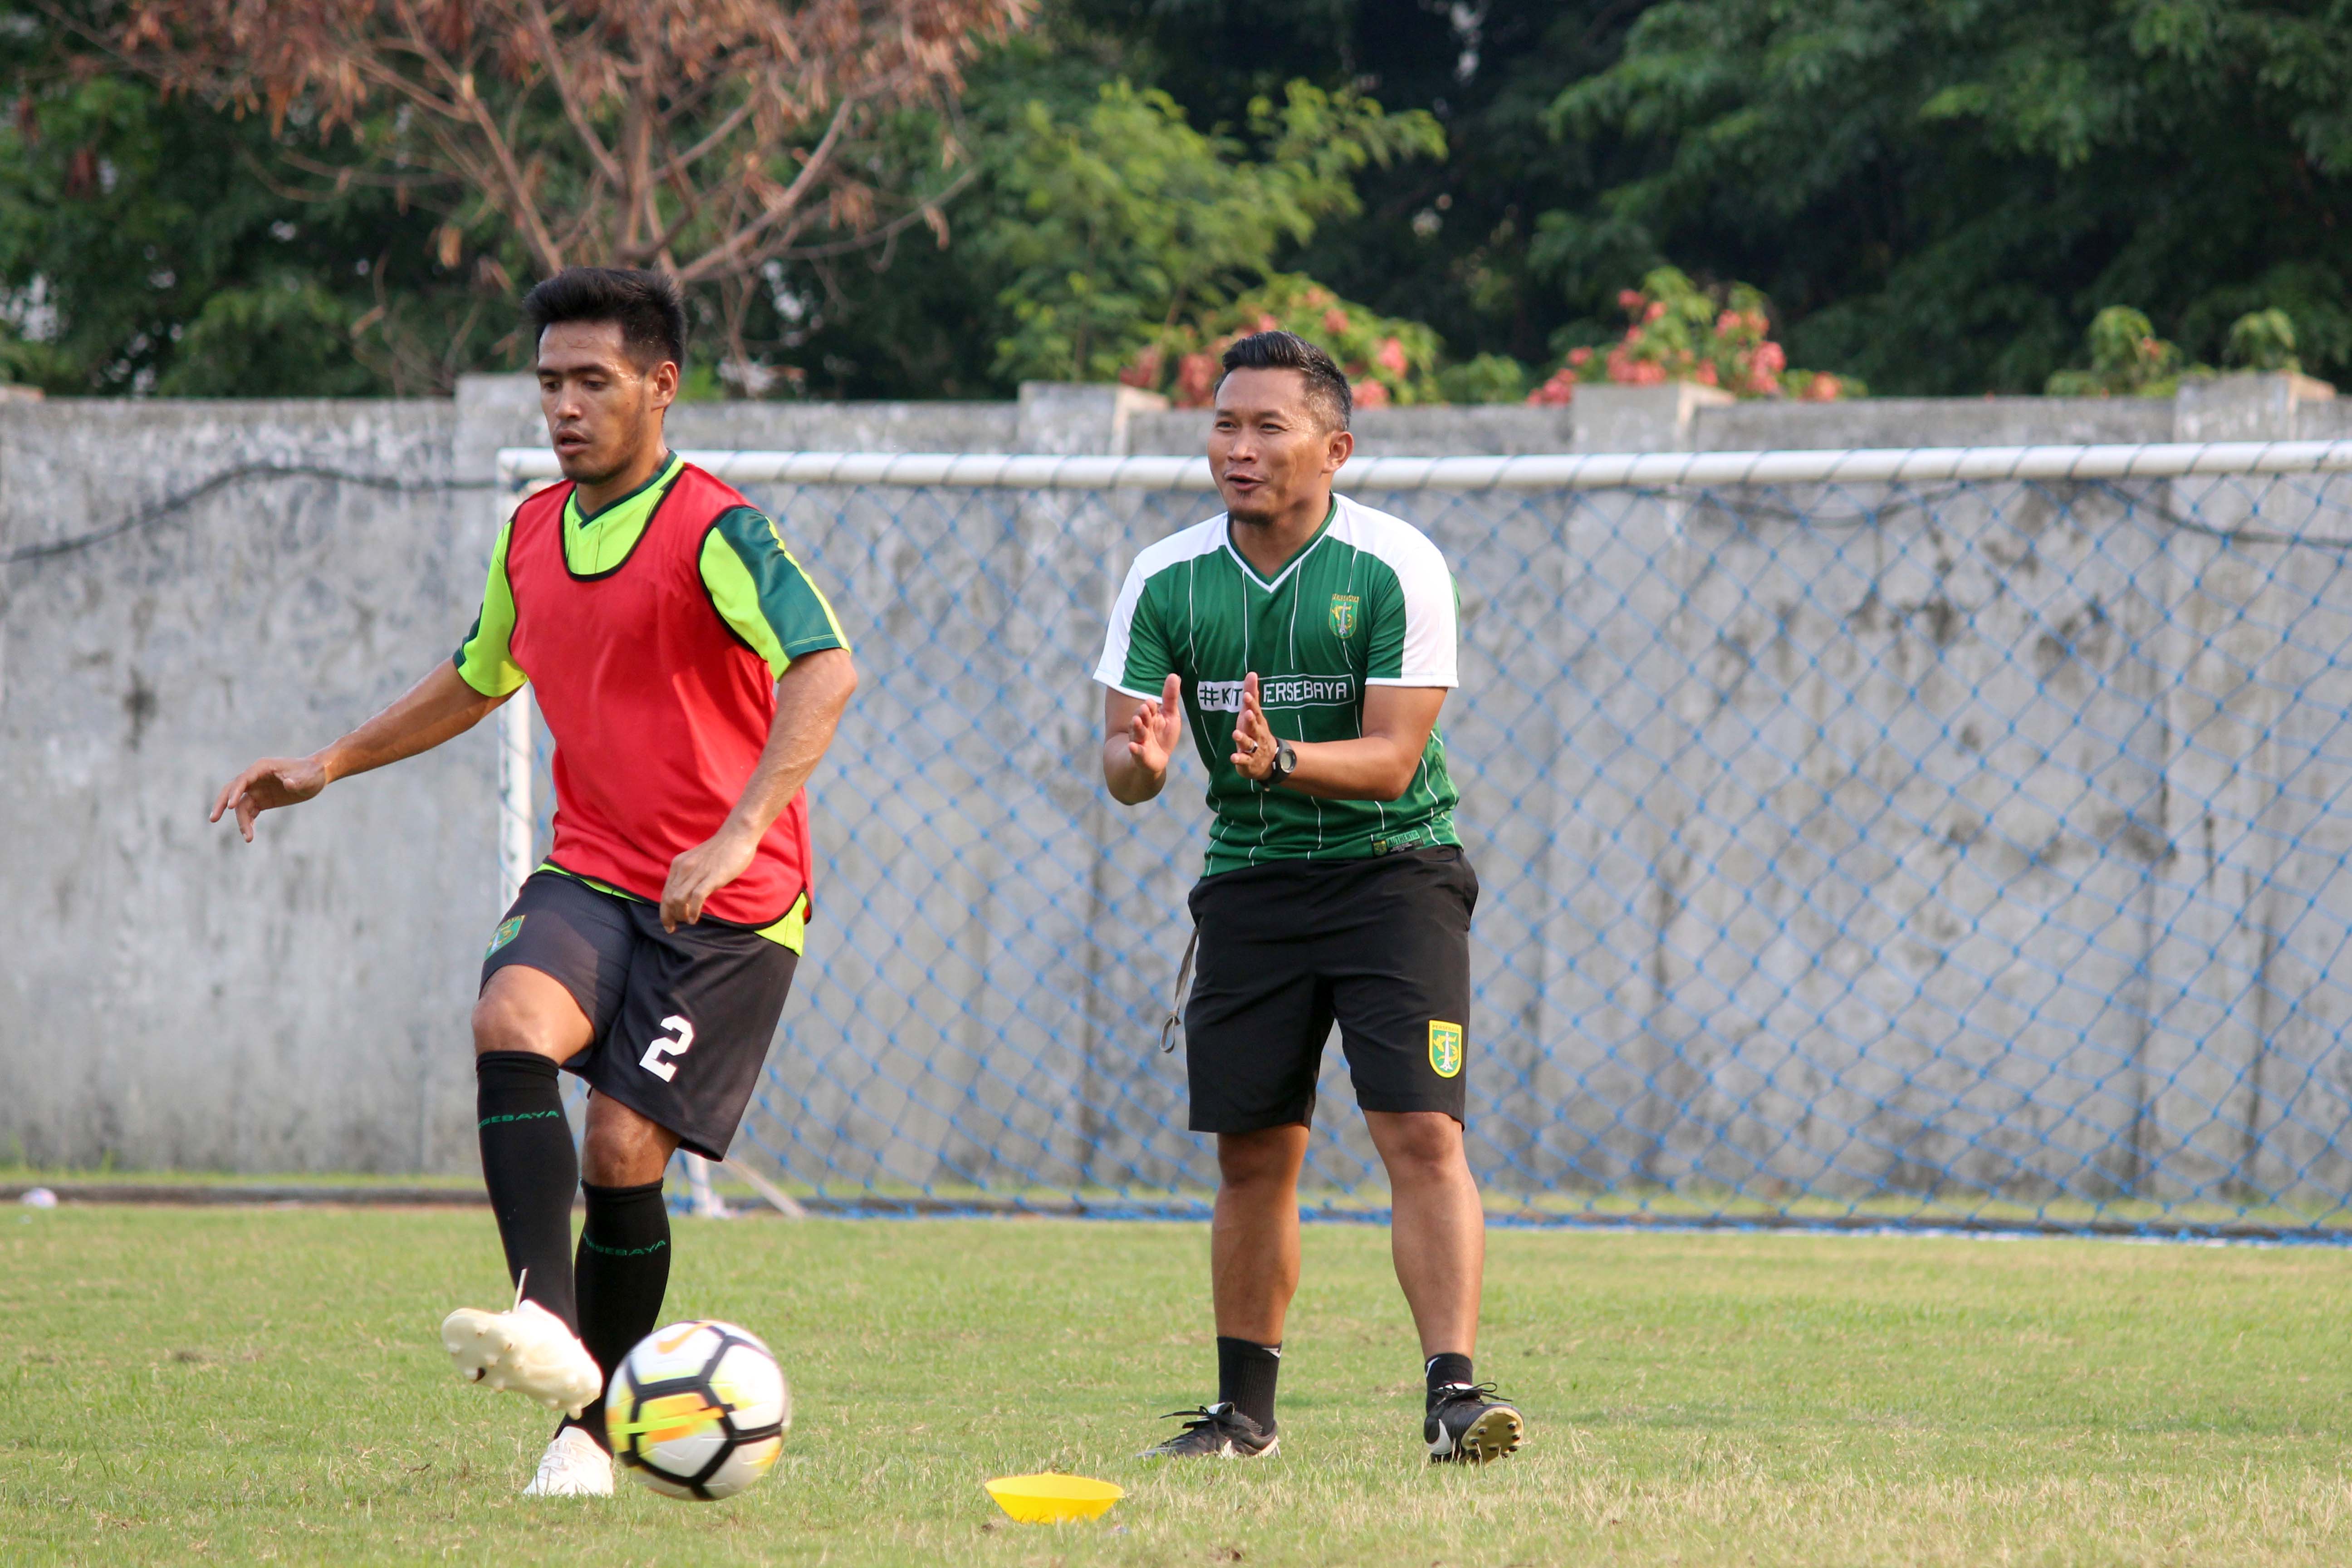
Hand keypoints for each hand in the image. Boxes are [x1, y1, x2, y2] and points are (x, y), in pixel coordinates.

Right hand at [210, 756, 328, 841]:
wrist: (317, 775)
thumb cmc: (312, 773)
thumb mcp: (309, 778)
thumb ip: (298, 781)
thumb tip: (288, 784)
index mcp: (262, 767)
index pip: (243, 780)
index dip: (235, 792)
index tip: (231, 807)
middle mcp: (255, 778)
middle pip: (231, 790)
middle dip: (221, 804)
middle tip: (213, 819)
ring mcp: (257, 789)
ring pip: (240, 805)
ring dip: (241, 821)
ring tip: (248, 838)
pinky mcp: (262, 800)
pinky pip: (249, 811)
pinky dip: (247, 822)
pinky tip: (249, 835)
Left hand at [662, 823, 760, 931]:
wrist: (737, 835)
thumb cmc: (721, 850)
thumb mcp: (698, 862)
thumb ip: (691, 876)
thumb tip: (688, 894)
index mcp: (678, 865)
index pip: (665, 892)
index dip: (664, 911)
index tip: (668, 923)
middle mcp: (683, 868)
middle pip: (668, 898)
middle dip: (668, 916)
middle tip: (674, 928)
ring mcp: (697, 872)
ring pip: (677, 899)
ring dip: (680, 914)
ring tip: (687, 921)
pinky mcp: (711, 877)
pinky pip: (696, 897)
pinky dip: (693, 911)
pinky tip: (695, 918)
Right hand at [1127, 672, 1182, 777]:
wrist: (1156, 759)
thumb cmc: (1163, 735)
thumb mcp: (1170, 715)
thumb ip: (1170, 697)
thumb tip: (1174, 675)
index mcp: (1150, 717)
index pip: (1149, 709)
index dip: (1150, 706)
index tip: (1151, 702)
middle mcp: (1143, 727)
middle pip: (1141, 719)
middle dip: (1142, 714)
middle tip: (1145, 708)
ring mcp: (1140, 741)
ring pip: (1137, 733)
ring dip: (1137, 727)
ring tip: (1136, 721)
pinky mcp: (1140, 755)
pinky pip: (1136, 752)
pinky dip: (1134, 749)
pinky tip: (1132, 747)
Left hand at [1229, 672, 1276, 781]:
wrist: (1268, 760)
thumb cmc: (1256, 731)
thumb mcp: (1253, 713)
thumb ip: (1252, 694)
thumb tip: (1252, 673)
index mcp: (1258, 722)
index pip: (1256, 711)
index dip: (1251, 704)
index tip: (1246, 695)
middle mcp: (1258, 735)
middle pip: (1255, 726)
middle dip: (1252, 720)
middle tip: (1247, 713)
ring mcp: (1254, 749)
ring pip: (1249, 743)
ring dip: (1242, 739)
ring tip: (1235, 734)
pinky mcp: (1249, 762)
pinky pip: (1244, 760)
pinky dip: (1239, 759)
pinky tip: (1233, 757)